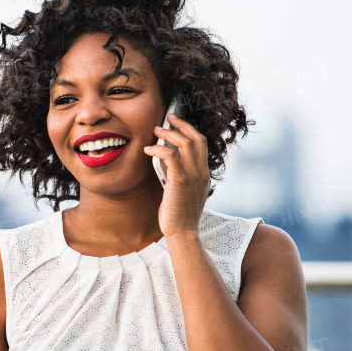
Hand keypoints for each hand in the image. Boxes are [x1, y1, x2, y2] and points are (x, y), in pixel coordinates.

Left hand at [143, 113, 209, 239]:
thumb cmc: (178, 216)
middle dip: (182, 125)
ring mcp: (193, 176)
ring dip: (169, 133)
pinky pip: (170, 156)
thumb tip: (166, 160)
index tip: (177, 124)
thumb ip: (178, 175)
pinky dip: (158, 149)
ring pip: (185, 143)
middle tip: (168, 118)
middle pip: (197, 138)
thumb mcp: (182, 191)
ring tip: (155, 130)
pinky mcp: (180, 181)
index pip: (202, 145)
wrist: (182, 232)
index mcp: (204, 175)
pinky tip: (147, 149)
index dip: (190, 131)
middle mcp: (202, 173)